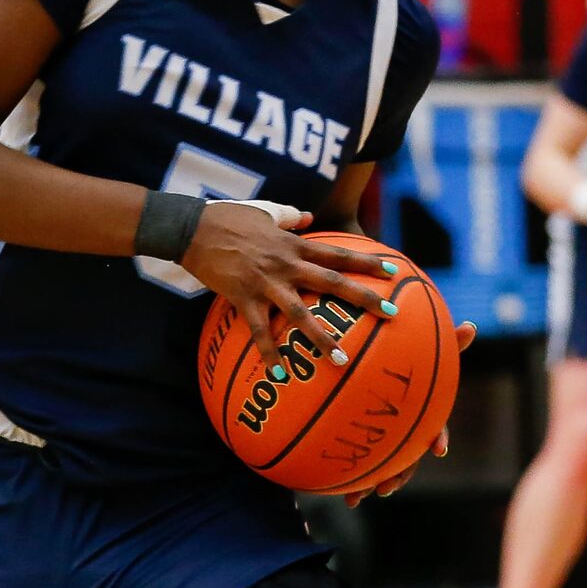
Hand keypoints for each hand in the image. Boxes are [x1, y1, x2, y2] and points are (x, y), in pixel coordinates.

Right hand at [181, 202, 397, 373]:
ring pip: (302, 314)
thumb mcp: (264, 212)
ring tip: (343, 360)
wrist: (193, 229)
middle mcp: (286, 265)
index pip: (338, 254)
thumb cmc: (228, 218)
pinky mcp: (244, 298)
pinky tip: (280, 375)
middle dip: (364, 298)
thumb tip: (308, 218)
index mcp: (294, 245)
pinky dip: (270, 353)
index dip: (367, 263)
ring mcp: (266, 283)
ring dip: (323, 338)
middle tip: (391, 314)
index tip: (393, 272)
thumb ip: (289, 217)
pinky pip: (260, 331)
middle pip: (333, 283)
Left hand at [345, 322, 475, 505]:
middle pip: (407, 458)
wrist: (376, 370)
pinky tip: (342, 496)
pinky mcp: (367, 445)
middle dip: (398, 475)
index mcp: (423, 414)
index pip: (435, 427)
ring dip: (372, 484)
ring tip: (357, 498)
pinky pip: (362, 466)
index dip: (437, 437)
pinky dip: (352, 482)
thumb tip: (472, 325)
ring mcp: (388, 440)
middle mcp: (407, 431)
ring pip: (383, 468)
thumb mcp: (424, 349)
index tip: (437, 449)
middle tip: (387, 487)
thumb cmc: (409, 362)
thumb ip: (445, 343)